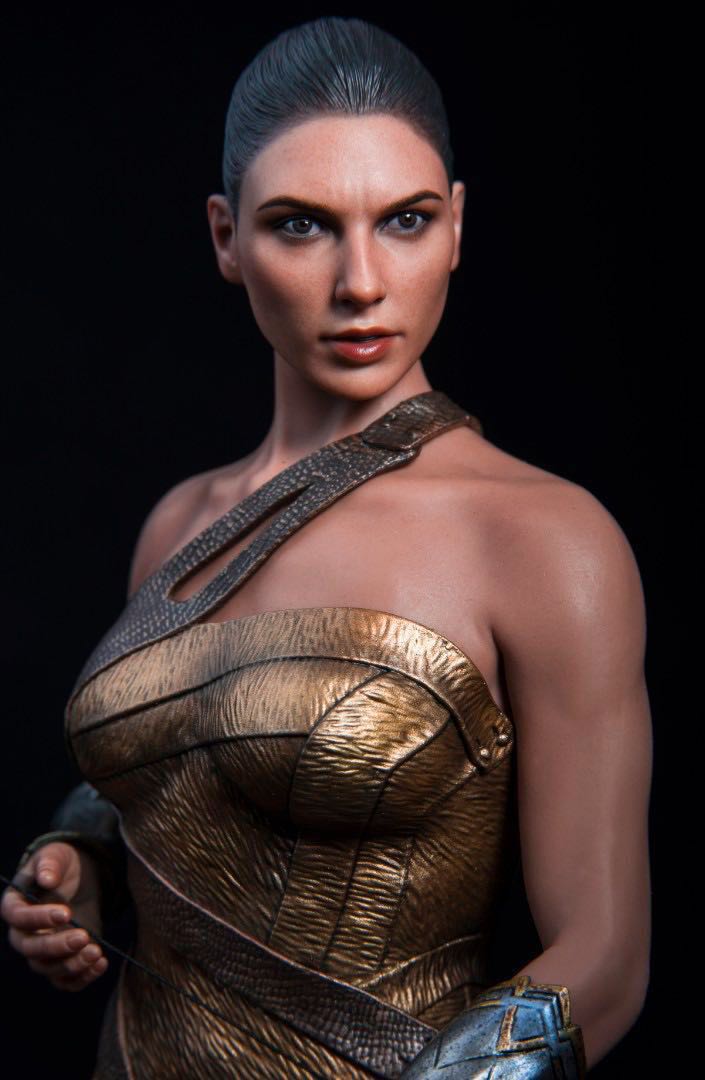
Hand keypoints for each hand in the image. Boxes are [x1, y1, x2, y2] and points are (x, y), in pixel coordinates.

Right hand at [1, 841, 107, 990]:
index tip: (66, 913)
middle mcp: (24, 933)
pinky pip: (66, 980)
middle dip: (57, 946)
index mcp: (15, 905)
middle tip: (83, 937)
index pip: (18, 917)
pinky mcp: (62, 960)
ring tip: (96, 952)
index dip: (39, 918)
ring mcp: (42, 950)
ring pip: (48, 968)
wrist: (80, 878)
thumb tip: (46, 879)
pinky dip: (82, 977)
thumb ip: (49, 864)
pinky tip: (101, 964)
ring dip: (72, 964)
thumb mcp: (57, 855)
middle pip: (31, 949)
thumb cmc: (62, 864)